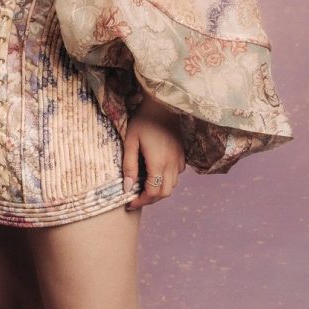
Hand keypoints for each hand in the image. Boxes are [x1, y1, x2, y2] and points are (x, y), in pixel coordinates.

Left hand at [123, 94, 185, 210]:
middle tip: (137, 198)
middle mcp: (172, 164)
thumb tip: (127, 187)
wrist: (162, 105)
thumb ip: (128, 165)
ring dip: (159, 191)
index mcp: (158, 163)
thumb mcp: (130, 141)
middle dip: (151, 199)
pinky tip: (156, 173)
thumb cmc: (143, 121)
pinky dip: (167, 180)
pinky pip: (177, 174)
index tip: (130, 203)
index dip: (141, 201)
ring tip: (144, 187)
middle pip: (165, 193)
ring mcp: (179, 160)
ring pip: (172, 185)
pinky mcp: (182, 154)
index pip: (152, 192)